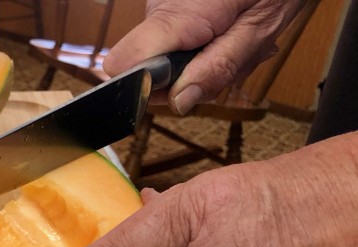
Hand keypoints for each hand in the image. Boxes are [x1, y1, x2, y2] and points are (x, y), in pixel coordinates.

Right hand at [103, 0, 305, 113]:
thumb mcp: (259, 29)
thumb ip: (219, 68)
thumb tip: (180, 101)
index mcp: (179, 15)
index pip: (124, 63)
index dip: (147, 86)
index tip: (181, 87)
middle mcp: (160, 8)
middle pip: (147, 69)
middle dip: (188, 78)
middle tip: (230, 59)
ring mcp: (162, 7)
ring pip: (163, 61)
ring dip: (201, 64)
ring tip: (234, 41)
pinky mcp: (168, 9)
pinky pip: (174, 45)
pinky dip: (203, 48)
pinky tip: (226, 33)